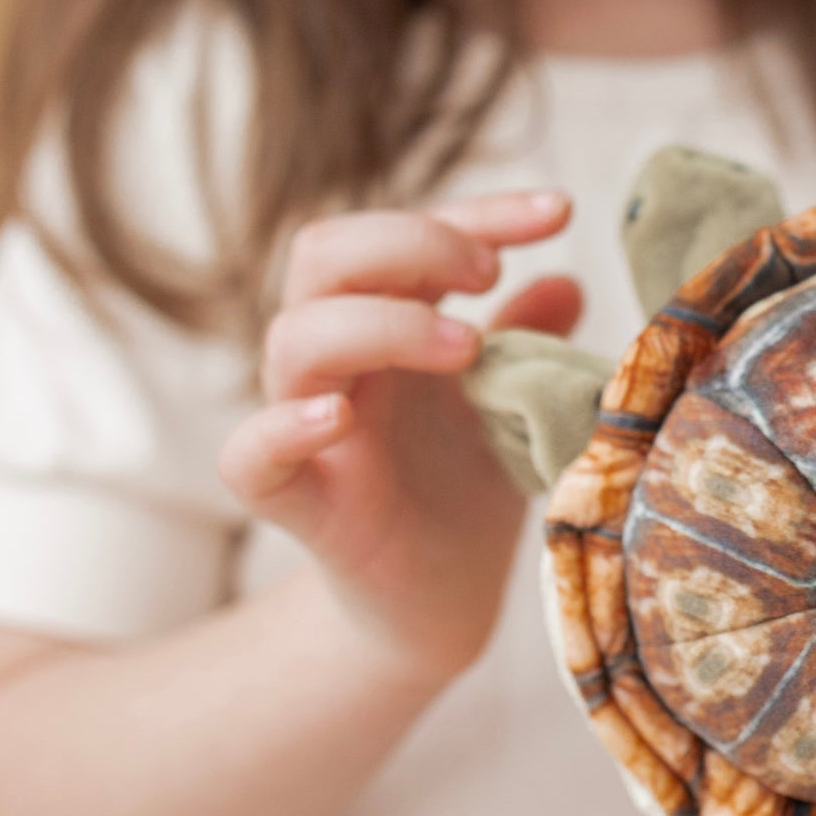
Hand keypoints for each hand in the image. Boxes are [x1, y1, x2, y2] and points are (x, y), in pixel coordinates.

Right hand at [217, 190, 582, 678]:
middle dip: (410, 241)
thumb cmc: (468, 489)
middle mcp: (343, 362)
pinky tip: (340, 418)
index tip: (560, 211)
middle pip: (325, 254)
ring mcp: (313, 428)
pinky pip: (248, 456)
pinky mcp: (298, 504)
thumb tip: (567, 280)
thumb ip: (529, 342)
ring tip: (466, 346)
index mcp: (392, 322)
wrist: (443, 605)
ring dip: (380, 322)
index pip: (409, 234)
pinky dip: (282, 428)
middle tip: (489, 272)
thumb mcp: (516, 404)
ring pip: (294, 337)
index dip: (481, 211)